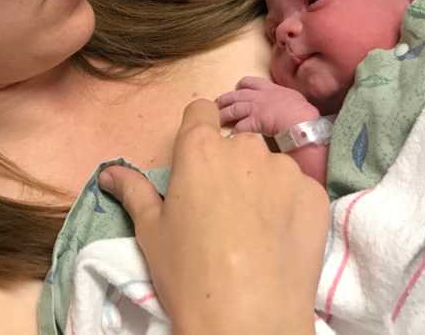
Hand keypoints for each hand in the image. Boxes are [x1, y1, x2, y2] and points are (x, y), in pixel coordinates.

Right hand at [99, 99, 328, 334]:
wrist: (248, 321)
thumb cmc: (188, 273)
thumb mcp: (151, 231)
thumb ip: (133, 190)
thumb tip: (109, 171)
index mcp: (200, 150)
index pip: (201, 110)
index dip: (197, 131)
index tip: (196, 160)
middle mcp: (246, 149)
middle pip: (236, 143)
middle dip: (228, 166)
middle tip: (220, 210)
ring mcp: (286, 171)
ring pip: (269, 166)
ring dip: (261, 185)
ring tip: (253, 230)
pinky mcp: (316, 196)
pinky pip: (298, 190)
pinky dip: (290, 206)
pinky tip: (279, 240)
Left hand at [217, 76, 319, 135]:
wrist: (302, 119)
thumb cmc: (304, 111)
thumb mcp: (294, 99)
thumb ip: (286, 101)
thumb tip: (288, 107)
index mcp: (270, 89)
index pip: (251, 82)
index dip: (241, 85)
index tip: (237, 88)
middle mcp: (260, 96)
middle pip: (236, 95)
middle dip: (225, 99)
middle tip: (216, 103)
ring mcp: (256, 108)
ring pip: (233, 109)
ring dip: (223, 114)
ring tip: (215, 119)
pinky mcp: (254, 121)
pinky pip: (239, 126)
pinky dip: (233, 131)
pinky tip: (228, 136)